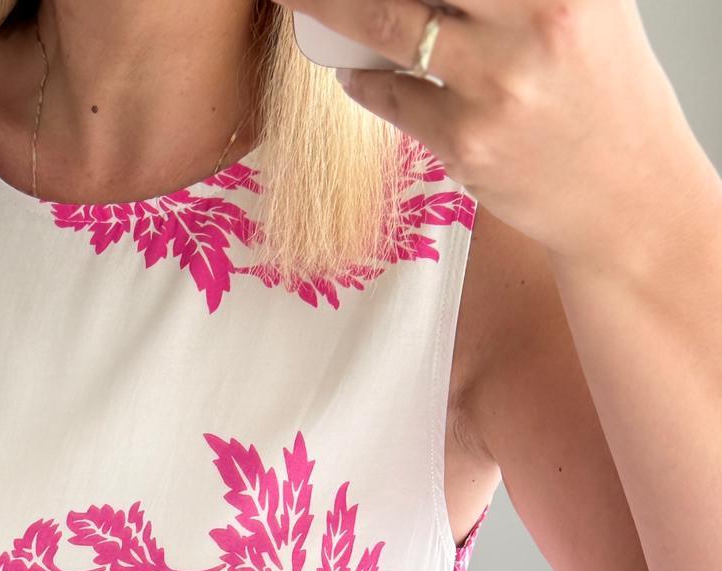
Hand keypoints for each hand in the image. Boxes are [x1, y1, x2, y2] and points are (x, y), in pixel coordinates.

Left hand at [280, 0, 705, 263]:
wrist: (626, 196)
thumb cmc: (600, 92)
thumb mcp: (581, 8)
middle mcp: (536, 20)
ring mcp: (498, 85)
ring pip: (385, 25)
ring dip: (330, 8)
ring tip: (300, 1)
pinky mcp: (468, 143)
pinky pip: (390, 97)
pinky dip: (365, 80)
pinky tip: (359, 73)